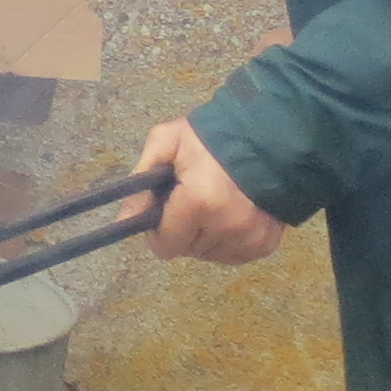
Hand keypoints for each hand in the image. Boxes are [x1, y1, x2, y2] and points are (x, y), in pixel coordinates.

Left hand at [131, 117, 286, 264]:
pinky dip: (228, 240)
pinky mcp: (266, 243)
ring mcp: (250, 237)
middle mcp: (227, 226)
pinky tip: (231, 215)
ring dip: (205, 236)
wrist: (268, 134)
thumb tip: (122, 220)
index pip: (165, 246)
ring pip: (209, 255)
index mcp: (199, 202)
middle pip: (187, 250)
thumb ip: (141, 182)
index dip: (159, 230)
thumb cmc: (211, 137)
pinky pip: (234, 256)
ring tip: (214, 205)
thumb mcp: (166, 143)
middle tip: (191, 201)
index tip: (165, 211)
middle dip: (183, 230)